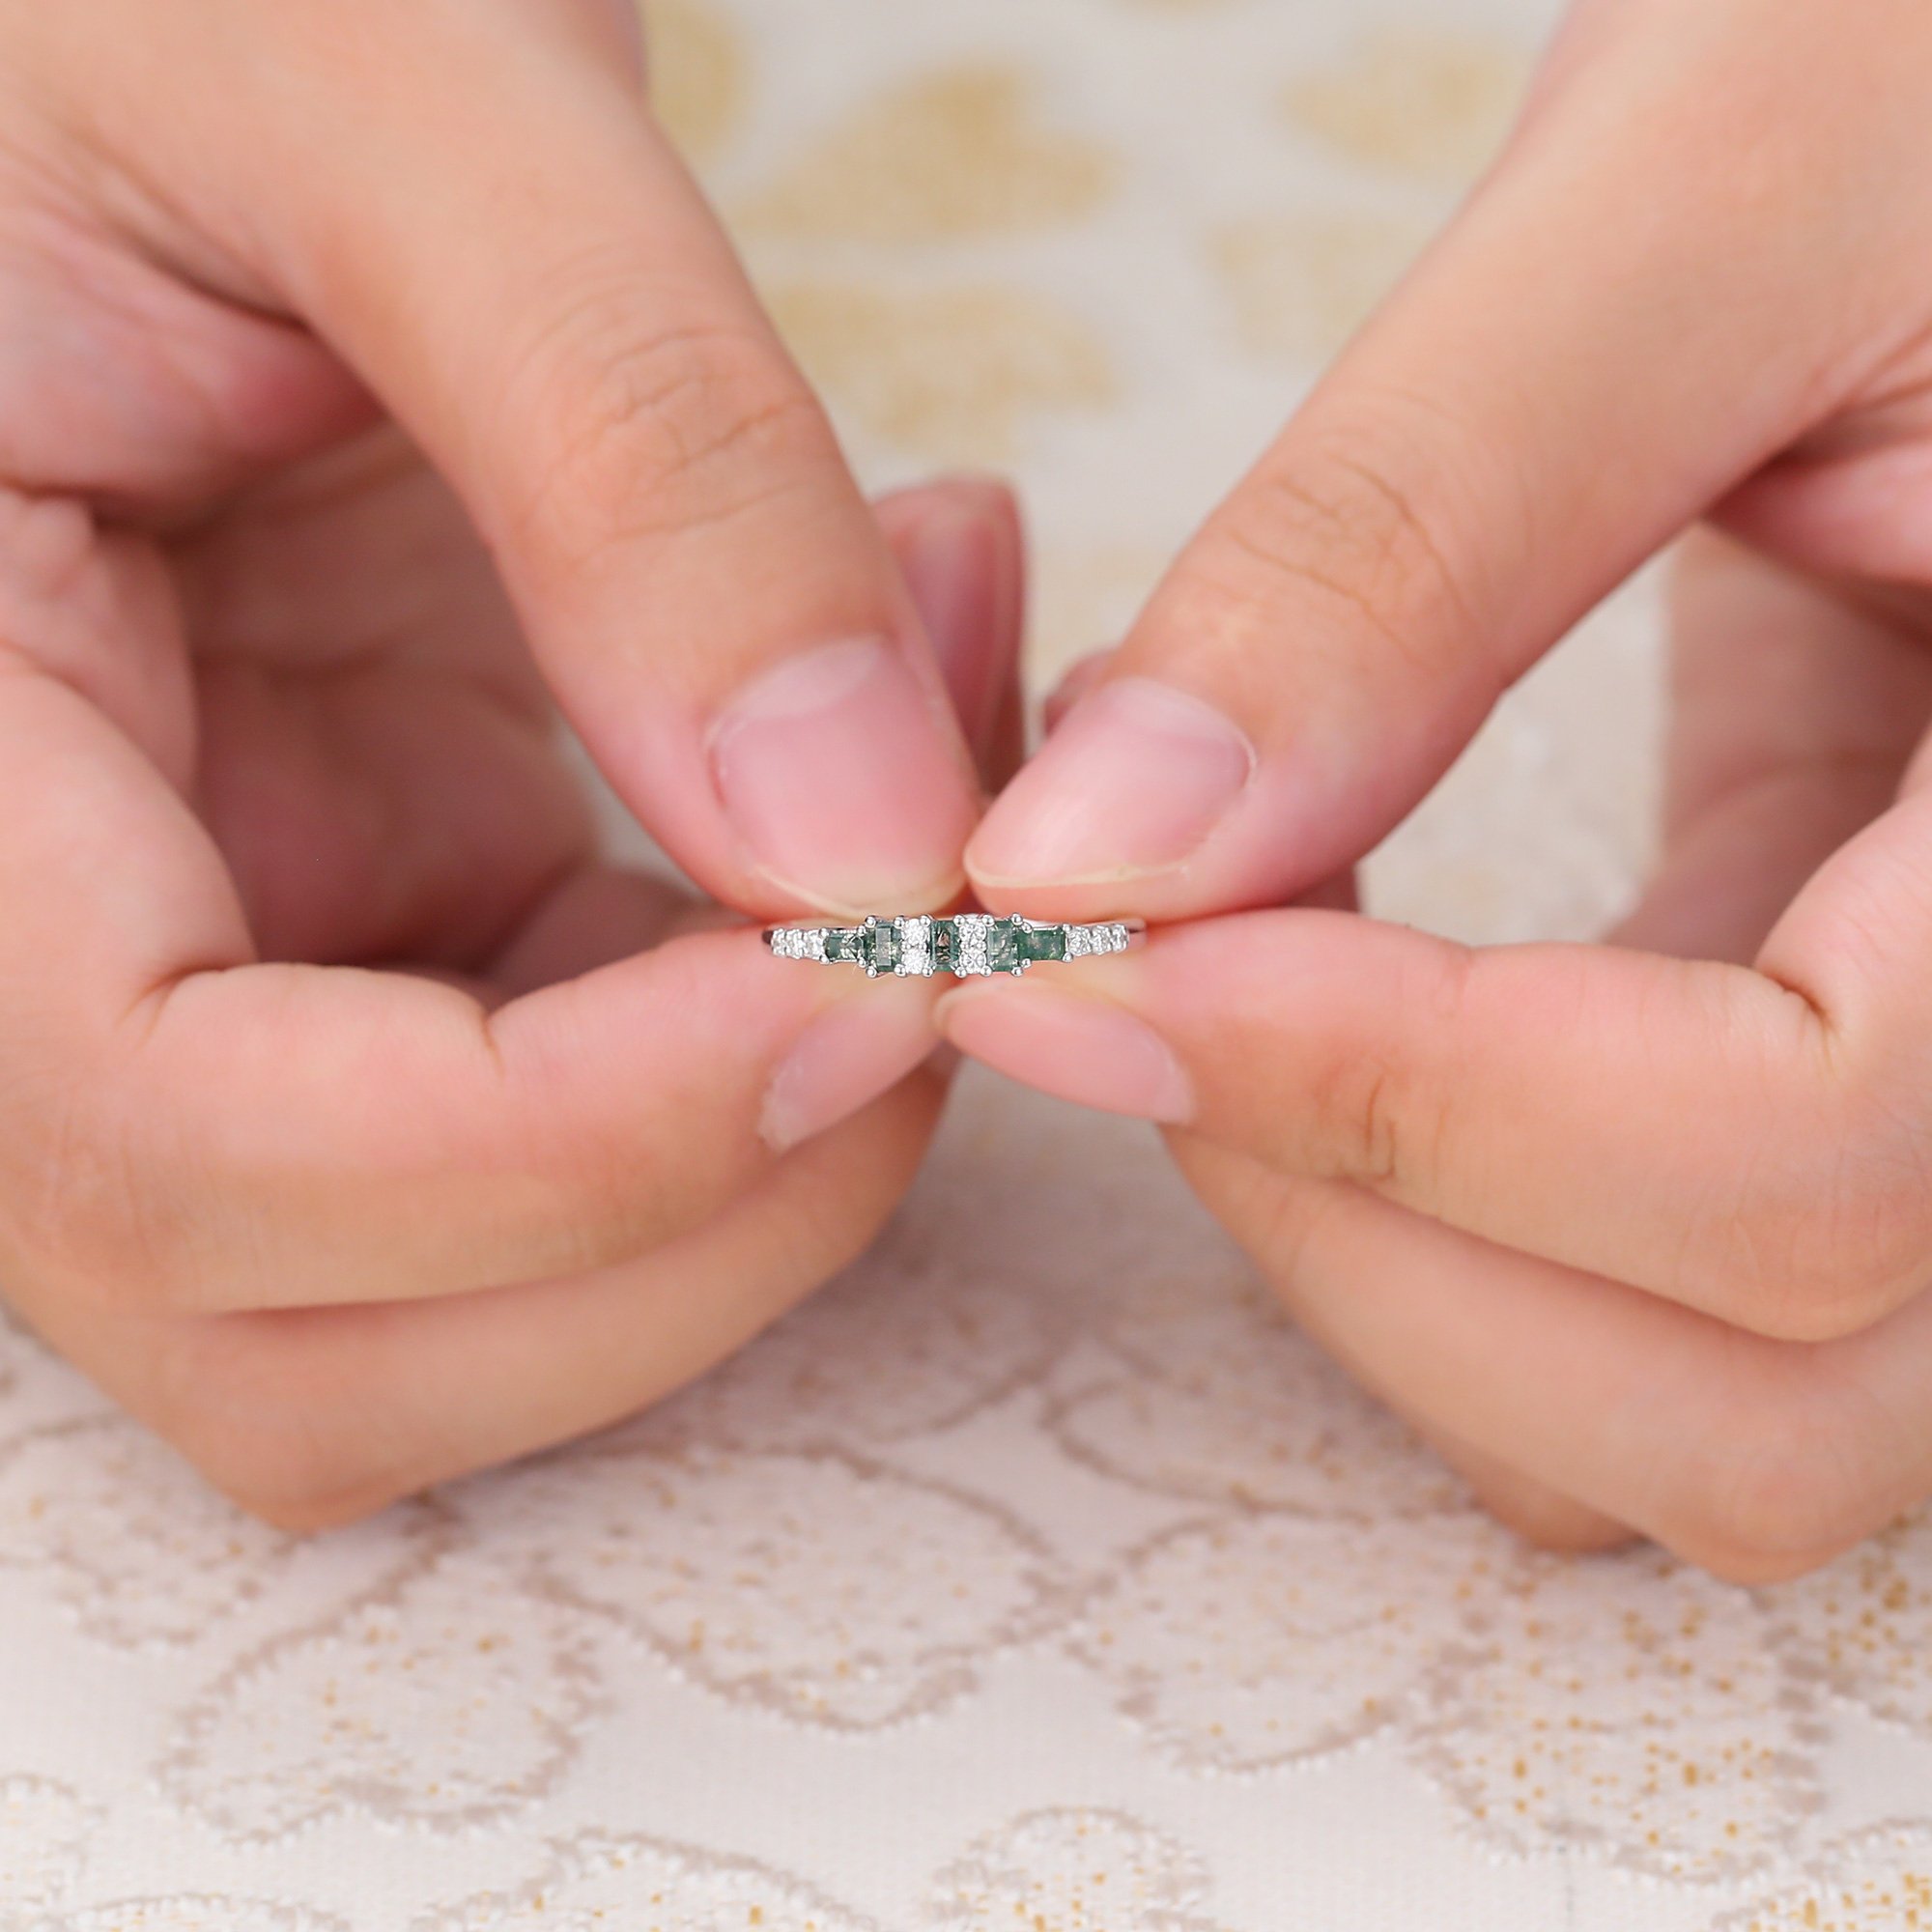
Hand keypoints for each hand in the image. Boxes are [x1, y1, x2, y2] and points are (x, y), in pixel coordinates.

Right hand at [0, 0, 1015, 1523]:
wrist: (167, 23)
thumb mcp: (371, 92)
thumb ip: (631, 443)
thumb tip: (863, 842)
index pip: (168, 1147)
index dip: (548, 1151)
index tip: (872, 991)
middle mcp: (17, 961)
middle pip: (327, 1342)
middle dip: (696, 1217)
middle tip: (949, 946)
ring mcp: (200, 974)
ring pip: (472, 1303)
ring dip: (770, 1144)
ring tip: (944, 787)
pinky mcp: (363, 928)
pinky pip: (588, 1134)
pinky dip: (773, 1031)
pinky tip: (883, 773)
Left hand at [944, 0, 1931, 1579]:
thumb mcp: (1719, 203)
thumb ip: (1404, 540)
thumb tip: (1089, 858)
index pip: (1809, 1158)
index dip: (1401, 1103)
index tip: (1083, 955)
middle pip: (1751, 1401)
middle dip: (1367, 1225)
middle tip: (1113, 984)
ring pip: (1706, 1408)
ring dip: (1393, 1253)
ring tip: (1201, 984)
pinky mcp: (1877, 1038)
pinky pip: (1662, 1266)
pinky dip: (1435, 1185)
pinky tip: (1306, 974)